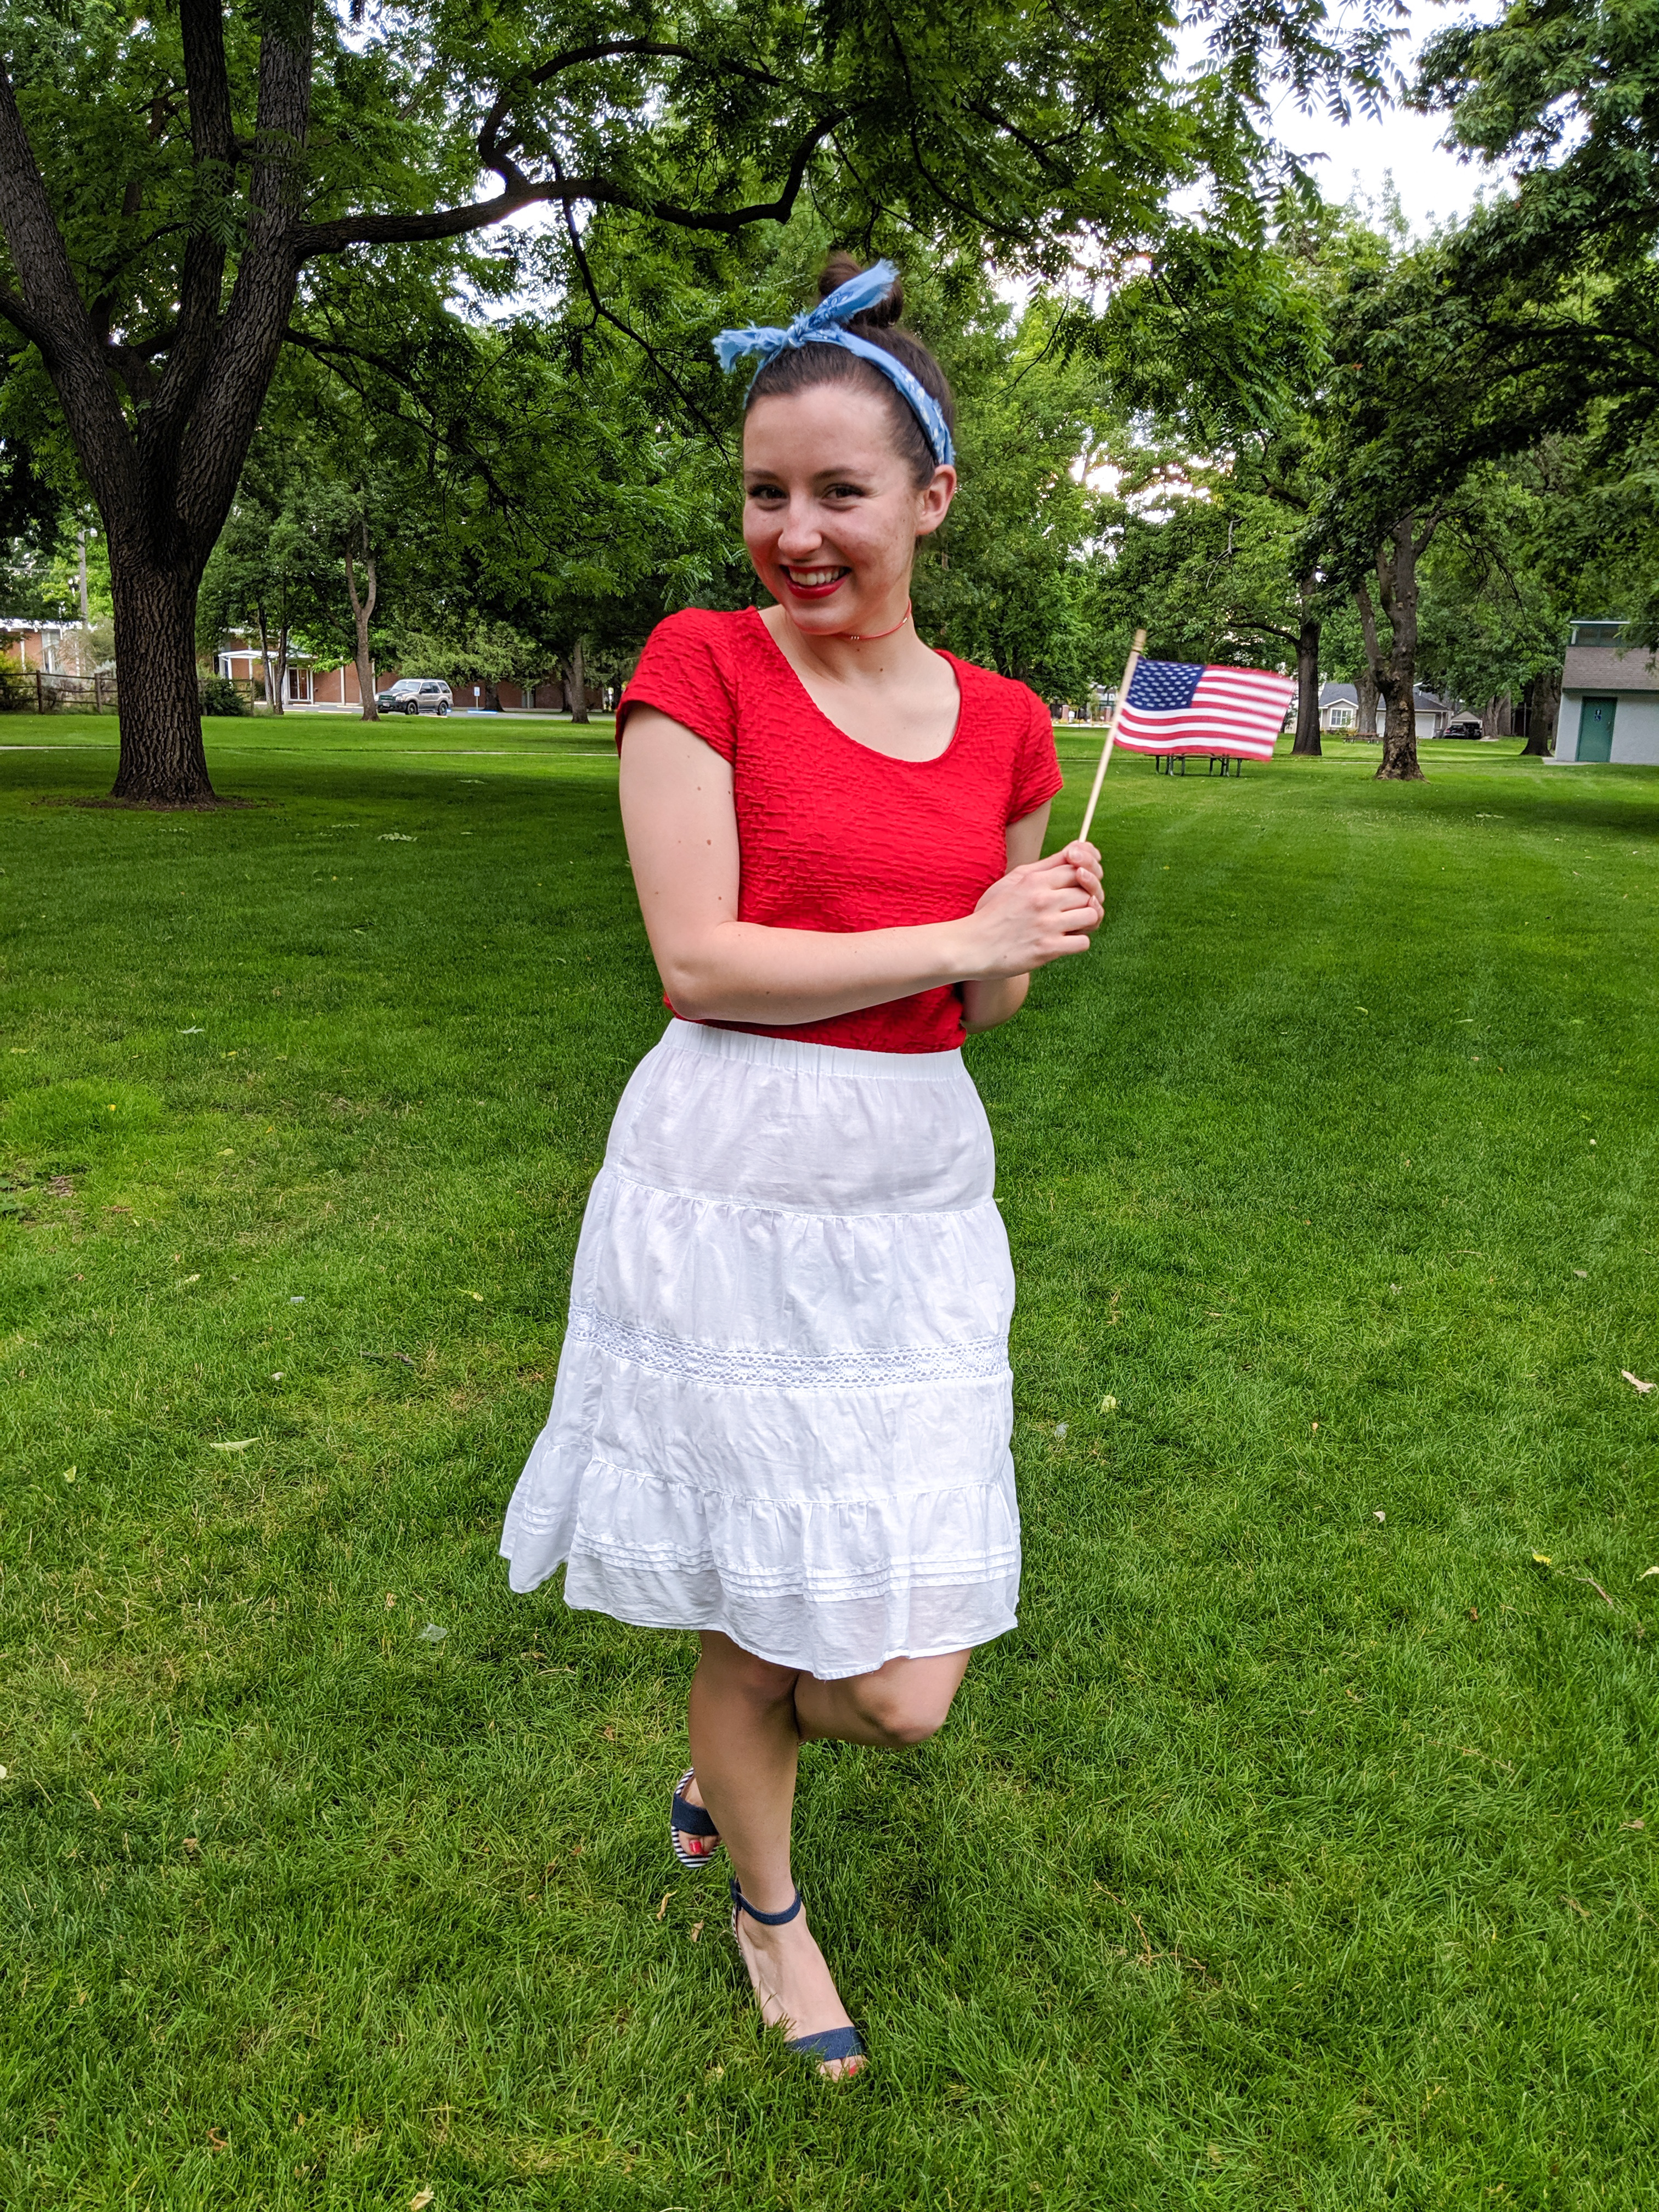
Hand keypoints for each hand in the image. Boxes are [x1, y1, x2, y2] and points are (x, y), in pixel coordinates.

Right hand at [962, 840, 1102, 978]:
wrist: (972, 946)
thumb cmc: (993, 912)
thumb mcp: (1014, 881)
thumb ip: (1044, 867)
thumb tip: (1074, 851)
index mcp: (1034, 880)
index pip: (1077, 869)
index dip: (1084, 878)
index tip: (1076, 888)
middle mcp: (1042, 899)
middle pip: (1088, 892)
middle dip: (1086, 901)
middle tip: (1075, 910)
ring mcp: (1046, 925)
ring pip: (1092, 915)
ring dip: (1086, 922)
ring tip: (1072, 926)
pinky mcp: (1047, 949)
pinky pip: (1083, 942)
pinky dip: (1077, 943)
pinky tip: (1064, 942)